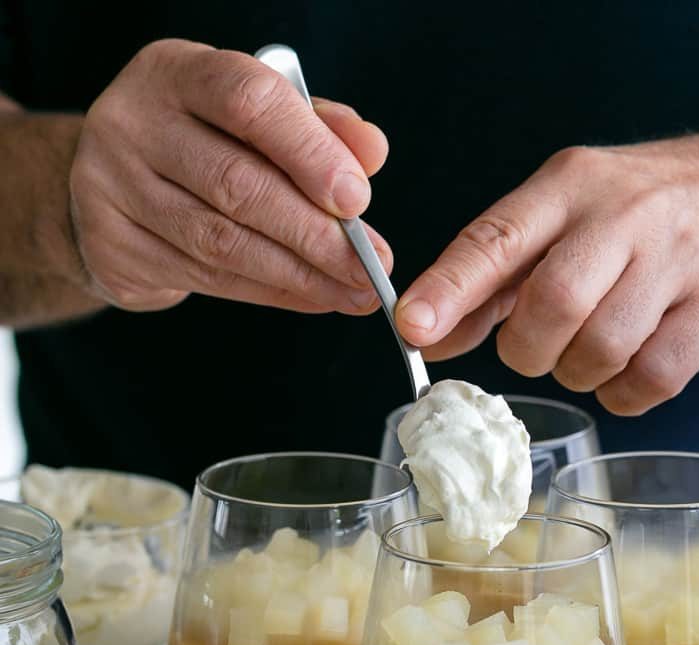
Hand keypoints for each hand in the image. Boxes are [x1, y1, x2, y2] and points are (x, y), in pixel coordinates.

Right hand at [68, 39, 390, 312]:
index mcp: (176, 74)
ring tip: (351, 292)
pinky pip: (208, 279)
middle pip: (236, 184)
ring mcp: (113, 190)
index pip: (247, 101)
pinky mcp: (115, 249)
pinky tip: (312, 297)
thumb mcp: (253, 118)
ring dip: (299, 275)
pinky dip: (271, 292)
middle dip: (314, 234)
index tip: (357, 200)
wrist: (109, 187)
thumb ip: (315, 129)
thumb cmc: (201, 143)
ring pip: (222, 243)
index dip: (309, 152)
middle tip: (367, 267)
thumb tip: (371, 152)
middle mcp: (133, 125)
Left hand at [395, 123, 698, 413]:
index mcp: (570, 185)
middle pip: (552, 304)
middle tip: (536, 346)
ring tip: (593, 345)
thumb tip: (428, 335)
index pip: (498, 238)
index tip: (413, 328)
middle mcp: (626, 215)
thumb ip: (492, 280)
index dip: (450, 289)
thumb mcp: (562, 219)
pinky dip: (623, 391)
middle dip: (528, 347)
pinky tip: (627, 366)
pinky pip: (650, 379)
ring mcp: (680, 260)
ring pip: (601, 349)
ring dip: (579, 370)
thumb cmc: (637, 215)